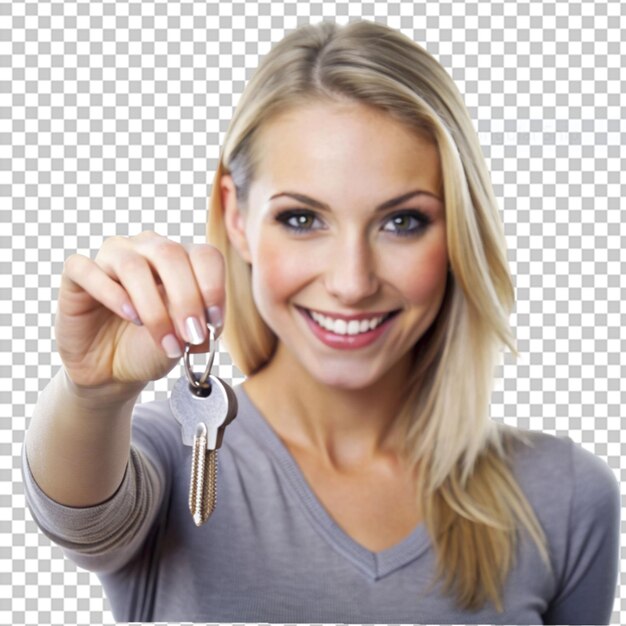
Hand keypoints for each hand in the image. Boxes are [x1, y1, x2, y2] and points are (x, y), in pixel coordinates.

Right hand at [55, 230, 225, 388]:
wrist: (112, 370)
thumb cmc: (152, 347)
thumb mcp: (184, 338)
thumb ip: (197, 322)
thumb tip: (207, 319)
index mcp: (182, 258)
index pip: (205, 255)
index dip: (213, 287)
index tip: (215, 323)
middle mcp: (147, 248)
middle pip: (170, 254)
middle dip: (187, 299)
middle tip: (193, 336)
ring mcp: (111, 257)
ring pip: (132, 265)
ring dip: (153, 308)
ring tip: (165, 340)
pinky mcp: (78, 275)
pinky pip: (87, 270)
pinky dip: (111, 294)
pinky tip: (130, 316)